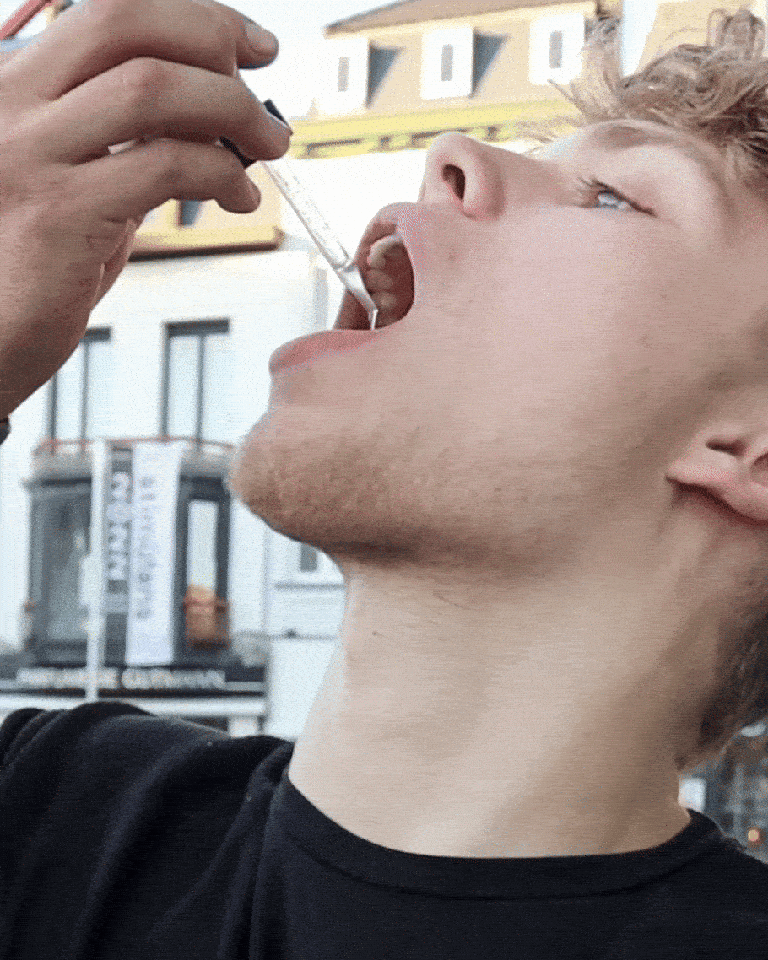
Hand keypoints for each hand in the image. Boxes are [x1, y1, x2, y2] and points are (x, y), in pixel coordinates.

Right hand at [0, 0, 289, 418]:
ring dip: (232, 110)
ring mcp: (27, 155)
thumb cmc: (27, 268)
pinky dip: (222, 174)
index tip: (245, 40)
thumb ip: (117, 142)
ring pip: (151, 89)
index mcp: (11, 85)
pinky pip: (164, 166)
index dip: (190, 16)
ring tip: (267, 145)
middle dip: (214, 38)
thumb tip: (204, 115)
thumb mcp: (66, 181)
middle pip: (123, 23)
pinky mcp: (58, 213)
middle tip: (263, 77)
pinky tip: (238, 197)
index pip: (105, 11)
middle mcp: (8, 104)